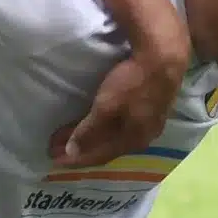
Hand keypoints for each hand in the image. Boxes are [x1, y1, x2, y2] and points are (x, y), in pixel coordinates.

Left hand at [53, 29, 181, 169]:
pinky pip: (121, 125)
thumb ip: (89, 131)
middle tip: (55, 147)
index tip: (54, 159)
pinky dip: (104, 127)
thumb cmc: (132, 84)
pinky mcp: (149, 107)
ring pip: (114, 136)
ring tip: (69, 135)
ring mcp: (148, 122)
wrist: (163, 58)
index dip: (76, 159)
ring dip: (91, 137)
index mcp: (132, 141)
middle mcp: (142, 137)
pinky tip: (97, 123)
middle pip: (106, 147)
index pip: (99, 156)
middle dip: (81, 148)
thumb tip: (72, 152)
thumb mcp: (106, 108)